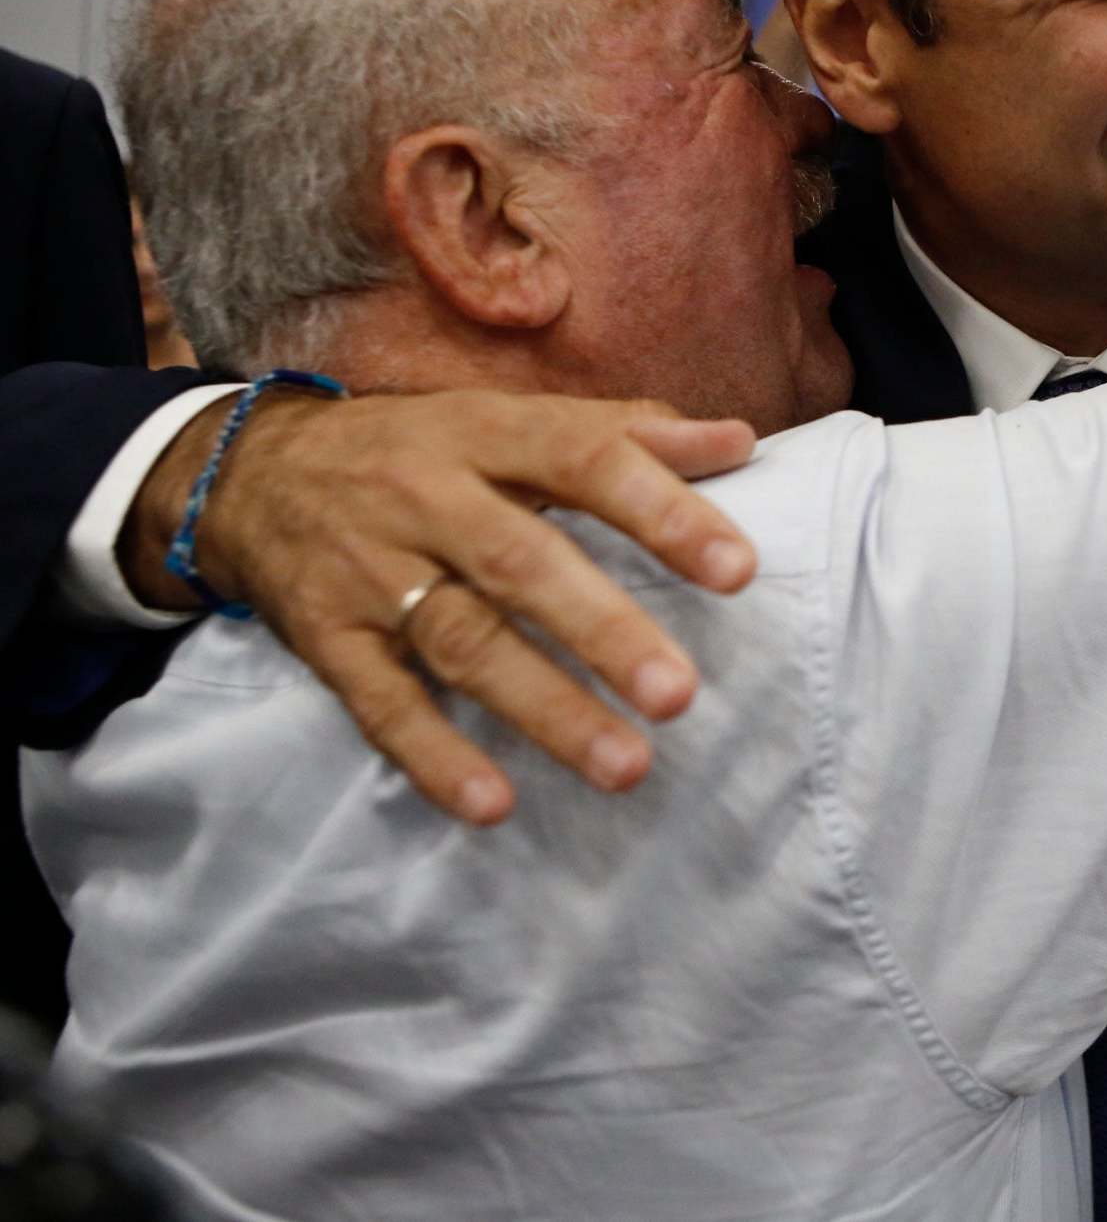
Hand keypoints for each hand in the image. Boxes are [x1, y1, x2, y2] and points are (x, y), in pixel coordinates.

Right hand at [123, 390, 758, 825]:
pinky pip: (380, 704)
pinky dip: (434, 756)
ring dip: (544, 708)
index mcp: (486, 432)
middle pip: (521, 564)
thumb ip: (627, 432)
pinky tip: (493, 805)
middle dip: (603, 631)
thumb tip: (740, 440)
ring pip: (462, 643)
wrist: (250, 474)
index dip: (662, 512)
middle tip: (680, 694)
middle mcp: (426, 498)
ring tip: (626, 765)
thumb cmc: (421, 449)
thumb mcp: (511, 419)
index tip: (738, 571)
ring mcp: (371, 572)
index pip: (584, 459)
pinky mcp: (326, 639)